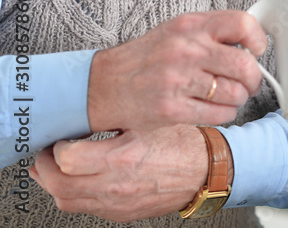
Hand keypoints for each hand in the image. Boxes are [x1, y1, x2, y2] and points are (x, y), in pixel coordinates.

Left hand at [29, 125, 209, 221]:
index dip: (58, 147)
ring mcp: (117, 203)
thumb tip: (87, 110)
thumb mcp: (152, 121)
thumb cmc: (184, 144)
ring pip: (65, 201)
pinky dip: (73, 193)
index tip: (62, 137)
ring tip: (55, 168)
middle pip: (59, 185)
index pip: (68, 159)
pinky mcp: (120, 213)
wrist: (206, 171)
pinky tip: (78, 180)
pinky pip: (83, 208)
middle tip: (47, 153)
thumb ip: (117, 119)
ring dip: (54, 183)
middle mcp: (117, 185)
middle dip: (44, 168)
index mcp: (124, 158)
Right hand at [88, 11, 266, 131]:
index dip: (257, 39)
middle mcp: (185, 50)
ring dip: (239, 98)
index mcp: (190, 26)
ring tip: (229, 97)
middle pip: (244, 65)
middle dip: (253, 78)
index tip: (256, 50)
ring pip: (235, 93)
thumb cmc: (146, 58)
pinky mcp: (171, 109)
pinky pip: (219, 114)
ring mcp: (177, 80)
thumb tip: (251, 41)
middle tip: (249, 82)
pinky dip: (225, 114)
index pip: (242, 23)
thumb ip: (212, 32)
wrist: (102, 85)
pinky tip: (216, 109)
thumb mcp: (177, 31)